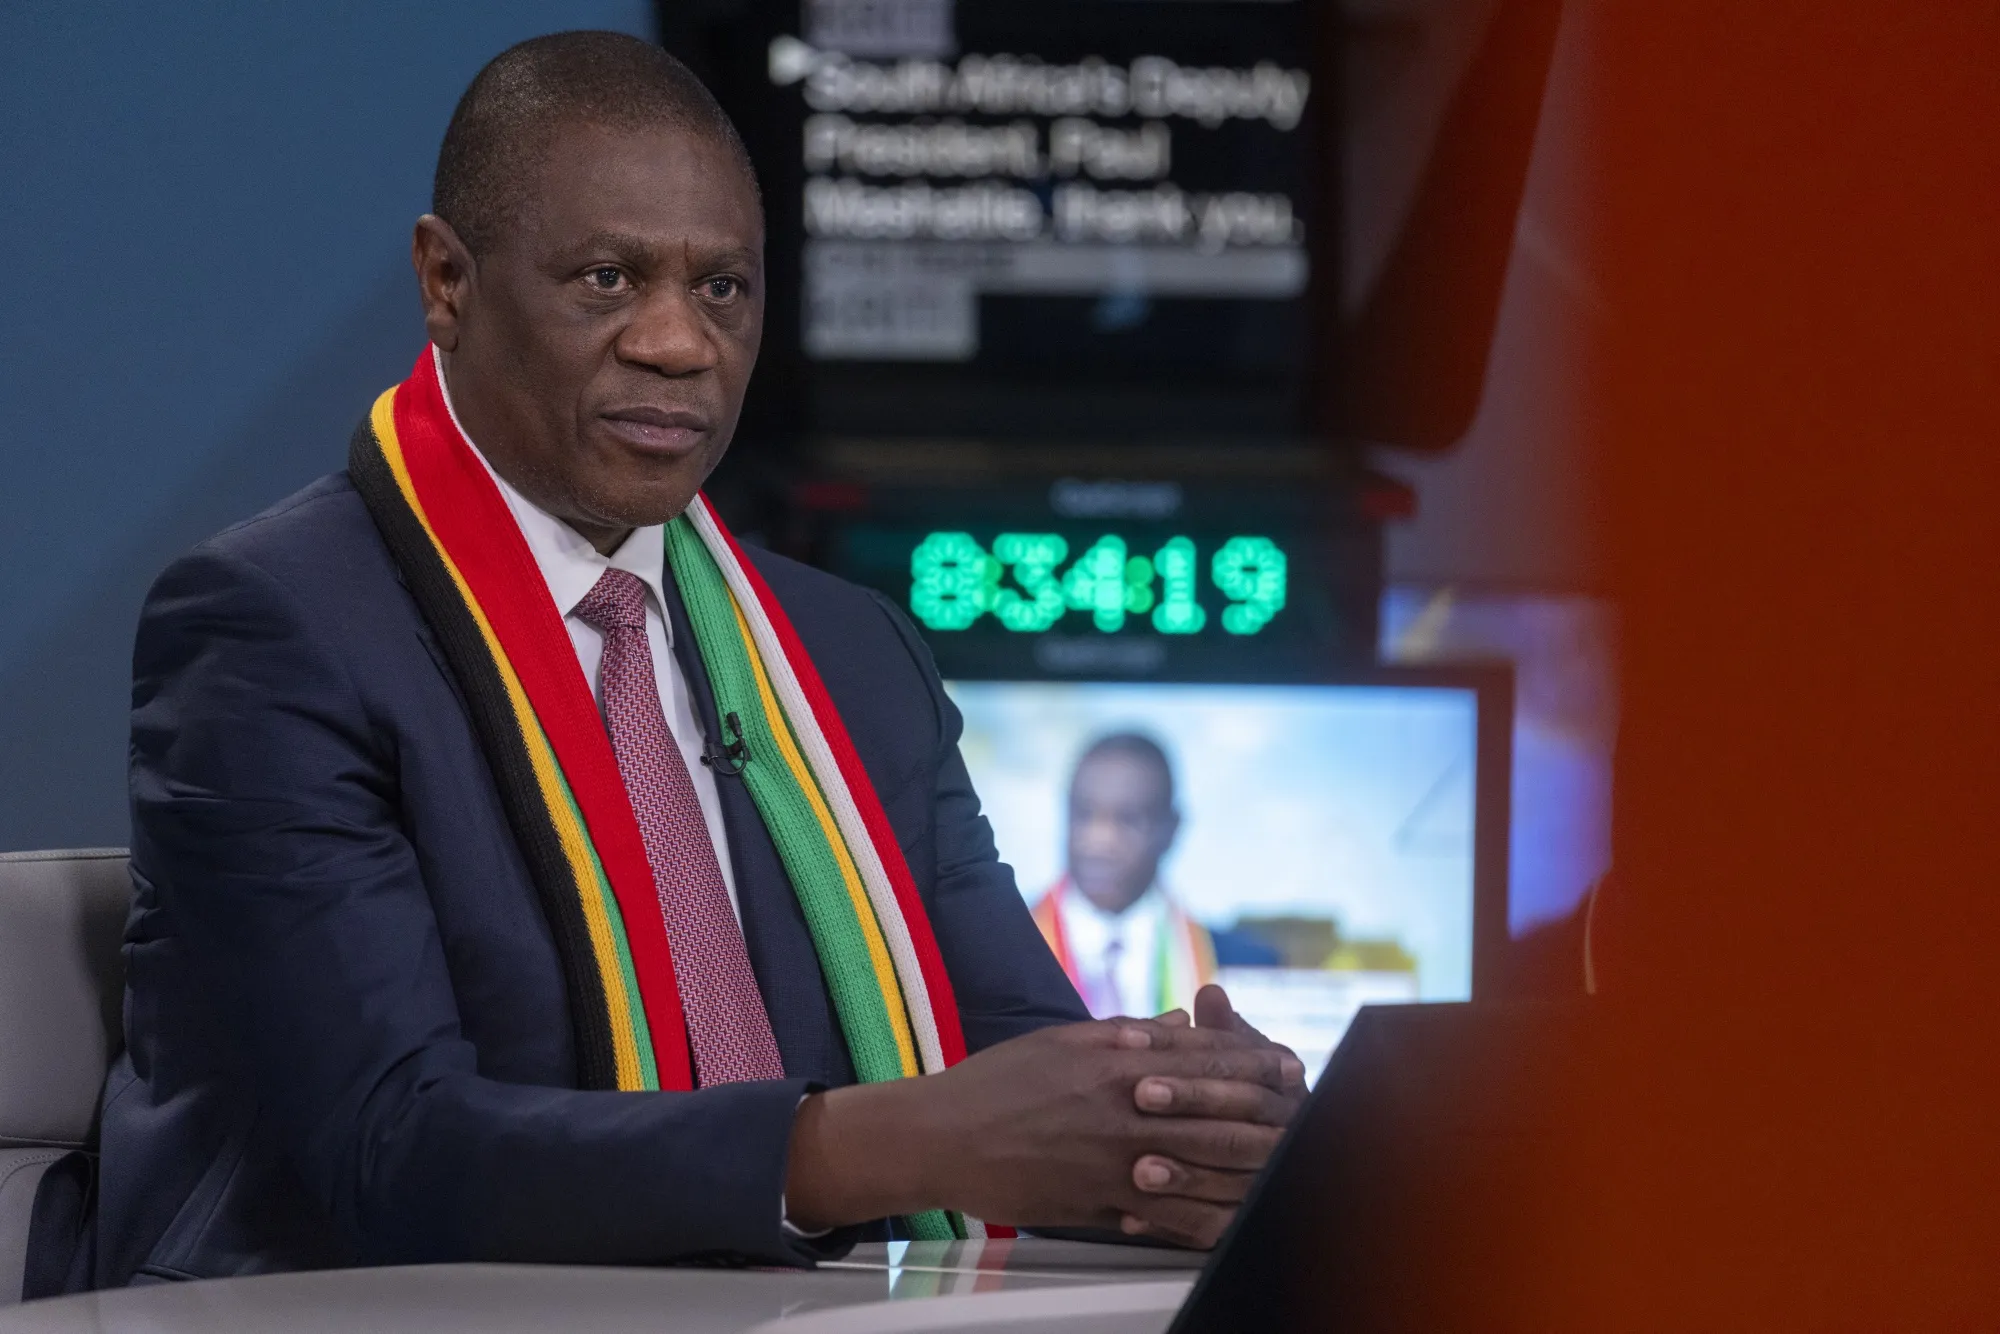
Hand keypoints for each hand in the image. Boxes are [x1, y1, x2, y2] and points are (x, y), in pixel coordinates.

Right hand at [784, 1005, 1299, 1245]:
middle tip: (1305, 1115)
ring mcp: (1113, 1159)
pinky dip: (1204, 1219)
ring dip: (1249, 1166)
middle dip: (1268, 1114)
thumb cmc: (997, 1083)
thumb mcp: (1064, 1040)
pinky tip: (1232, 1221)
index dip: (1252, 1063)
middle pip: (1216, 1112)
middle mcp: (1122, 1106)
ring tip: (1287, 1166)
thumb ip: (1127, 1032)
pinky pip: (1166, 1215)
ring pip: (1201, 1166)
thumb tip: (1178, 1024)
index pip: (1203, 1058)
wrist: (942, 1135)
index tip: (1286, 1065)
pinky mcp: (1098, 1201)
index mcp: (1116, 1059)